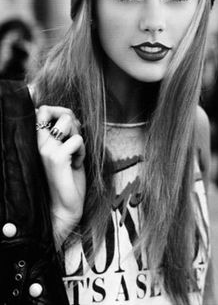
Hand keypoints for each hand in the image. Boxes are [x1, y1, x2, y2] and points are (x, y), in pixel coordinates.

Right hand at [36, 105, 85, 245]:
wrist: (63, 207)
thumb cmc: (66, 178)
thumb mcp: (63, 150)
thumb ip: (62, 132)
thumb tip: (69, 114)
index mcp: (36, 139)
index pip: (44, 109)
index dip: (62, 112)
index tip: (68, 131)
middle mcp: (36, 141)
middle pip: (62, 112)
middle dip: (75, 125)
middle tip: (74, 143)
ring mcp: (45, 149)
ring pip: (69, 120)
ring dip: (79, 137)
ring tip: (74, 154)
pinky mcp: (56, 158)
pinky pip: (77, 140)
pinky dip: (82, 152)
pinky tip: (75, 165)